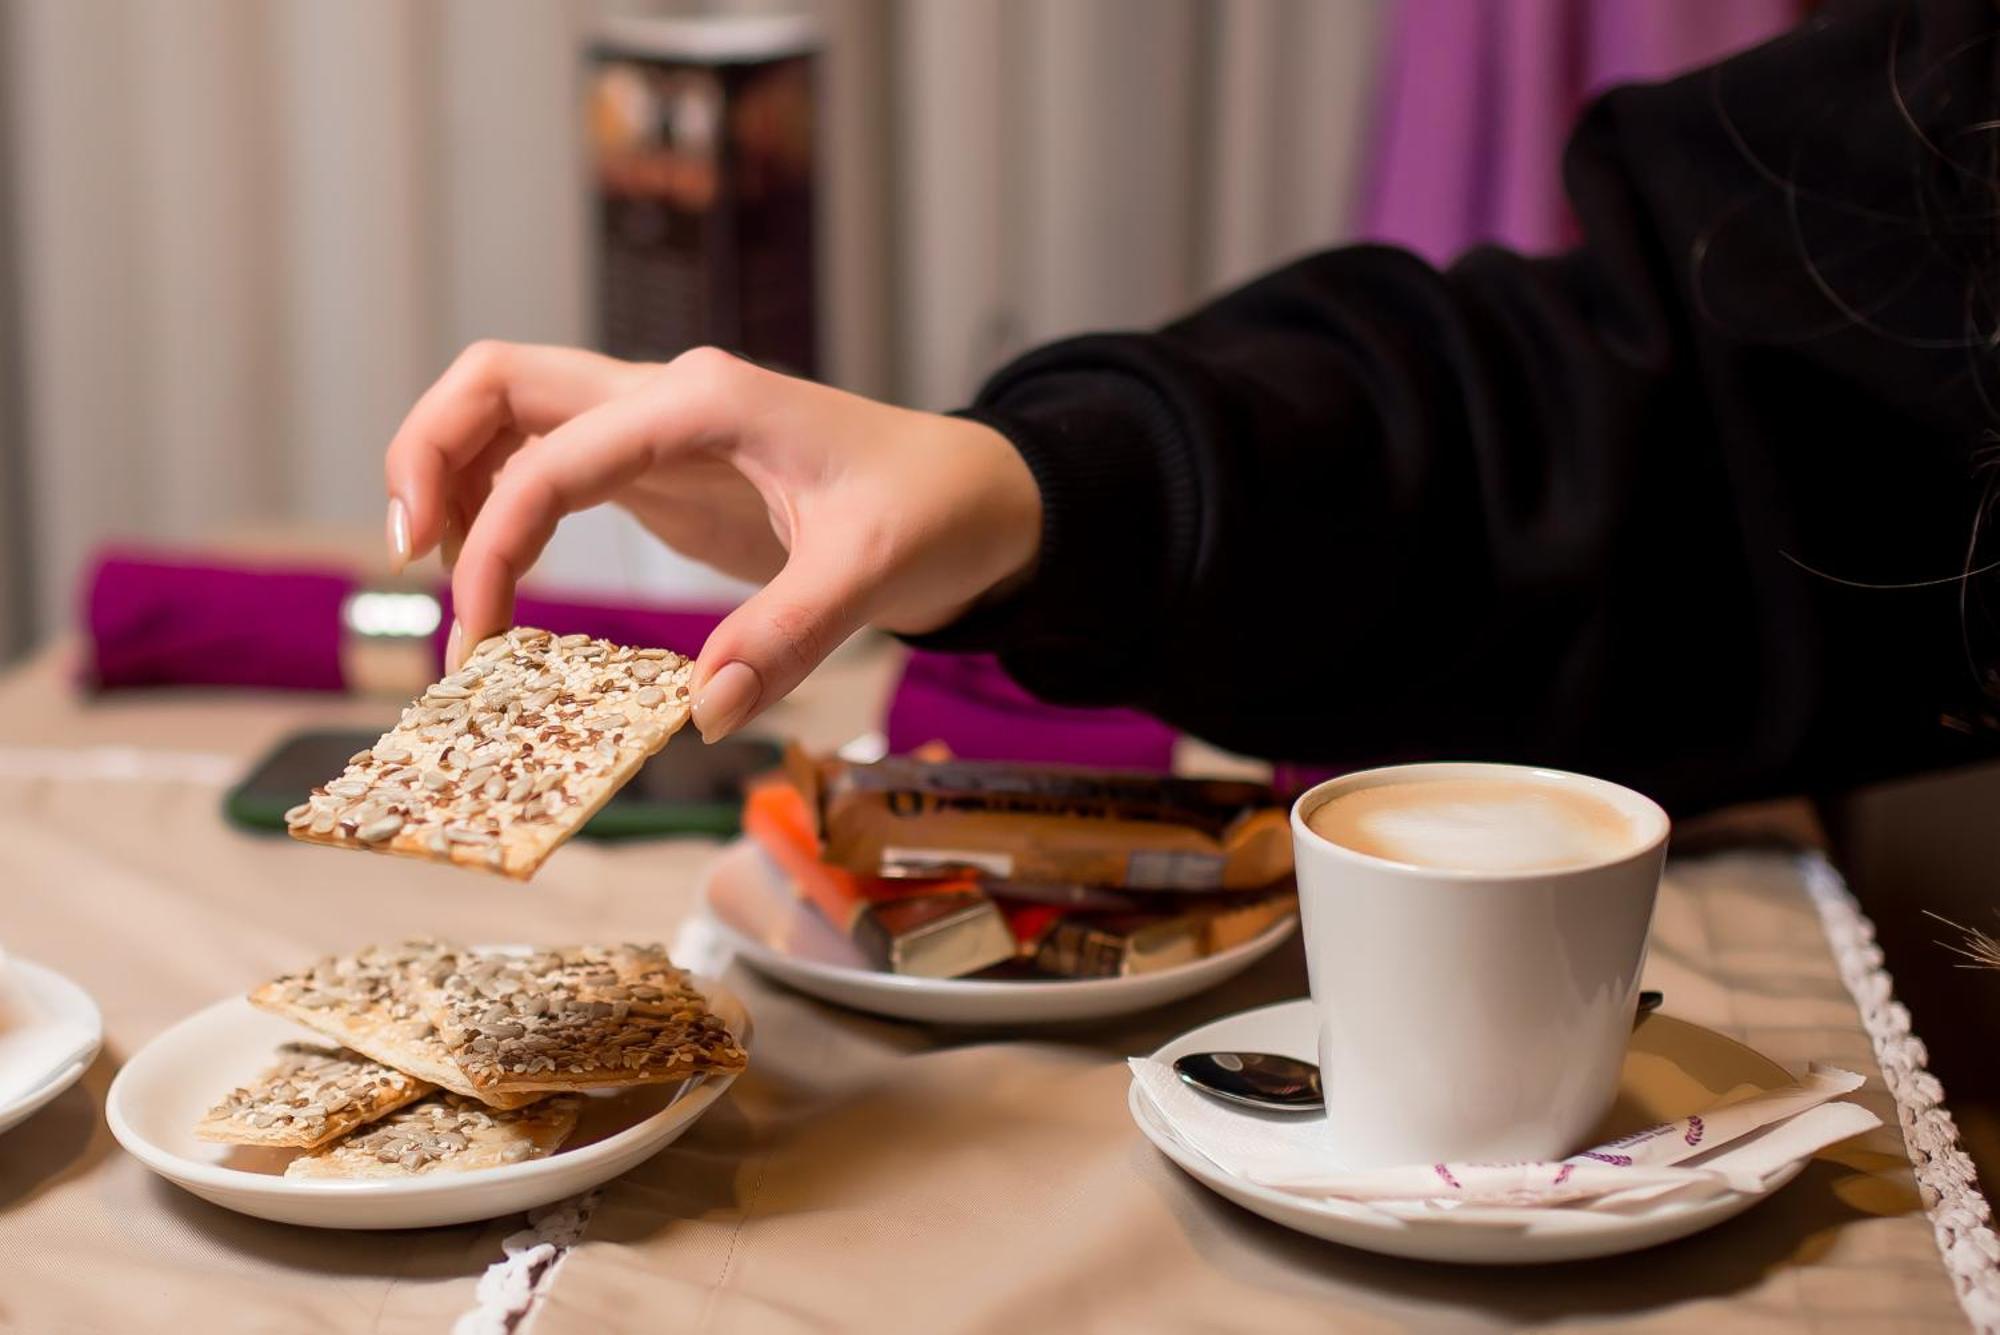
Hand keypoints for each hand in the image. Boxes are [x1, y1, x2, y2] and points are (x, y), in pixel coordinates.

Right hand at [384, 343, 1041, 740]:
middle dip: (425, 456)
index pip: (554, 455)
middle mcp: (665, 399)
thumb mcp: (872, 575)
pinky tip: (497, 583)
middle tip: (406, 562)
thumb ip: (786, 640)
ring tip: (447, 586)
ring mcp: (657, 429)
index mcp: (705, 404)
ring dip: (451, 479)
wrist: (980, 496)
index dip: (497, 543)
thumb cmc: (933, 513)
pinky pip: (549, 467)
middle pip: (495, 382)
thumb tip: (701, 715)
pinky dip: (501, 509)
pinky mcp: (661, 470)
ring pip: (509, 416)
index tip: (478, 638)